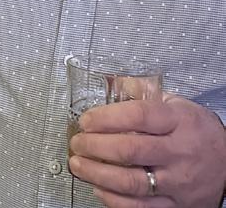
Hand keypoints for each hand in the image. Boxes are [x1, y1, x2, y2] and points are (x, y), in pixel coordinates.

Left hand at [68, 94, 225, 206]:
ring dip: (98, 174)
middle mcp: (178, 152)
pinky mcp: (177, 206)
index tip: (85, 120)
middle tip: (77, 143)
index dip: (106, 118)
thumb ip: (144, 92)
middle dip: (94, 146)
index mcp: (178, 122)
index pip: (137, 116)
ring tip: (78, 165)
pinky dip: (115, 200)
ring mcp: (178, 182)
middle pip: (130, 150)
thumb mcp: (177, 104)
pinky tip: (99, 188)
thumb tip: (112, 80)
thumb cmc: (197, 131)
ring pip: (132, 182)